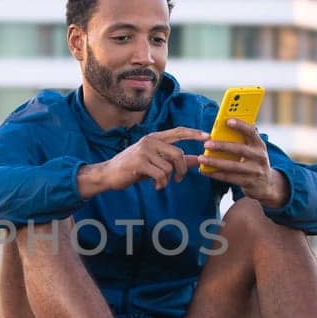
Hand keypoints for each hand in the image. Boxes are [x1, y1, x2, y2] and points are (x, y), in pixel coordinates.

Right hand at [78, 127, 209, 195]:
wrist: (108, 174)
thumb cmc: (133, 168)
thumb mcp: (155, 162)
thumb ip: (174, 160)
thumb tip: (196, 159)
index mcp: (154, 138)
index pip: (178, 131)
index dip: (194, 133)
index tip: (208, 137)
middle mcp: (150, 141)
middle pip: (178, 153)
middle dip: (182, 169)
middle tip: (179, 179)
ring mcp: (144, 150)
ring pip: (169, 166)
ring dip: (168, 179)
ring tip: (160, 183)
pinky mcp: (139, 162)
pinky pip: (161, 174)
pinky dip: (161, 183)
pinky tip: (156, 186)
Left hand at [199, 119, 288, 206]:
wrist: (266, 185)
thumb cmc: (253, 162)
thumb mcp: (253, 150)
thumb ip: (242, 140)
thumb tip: (222, 127)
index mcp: (259, 144)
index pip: (251, 132)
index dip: (240, 125)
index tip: (227, 121)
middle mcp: (259, 156)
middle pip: (239, 149)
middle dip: (221, 146)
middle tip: (206, 144)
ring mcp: (255, 170)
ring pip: (232, 166)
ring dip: (215, 162)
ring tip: (201, 159)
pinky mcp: (249, 182)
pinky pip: (229, 178)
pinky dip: (216, 174)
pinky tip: (205, 170)